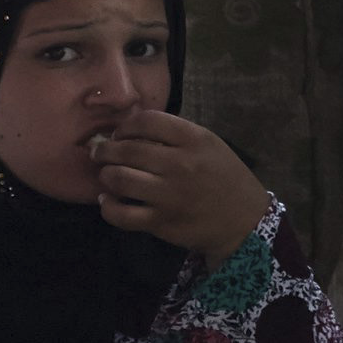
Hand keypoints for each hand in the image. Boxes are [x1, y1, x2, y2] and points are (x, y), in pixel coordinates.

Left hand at [87, 109, 273, 259]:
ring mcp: (168, 195)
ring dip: (106, 175)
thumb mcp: (211, 146)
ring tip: (107, 175)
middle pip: (127, 150)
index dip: (126, 126)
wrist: (243, 220)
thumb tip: (135, 132)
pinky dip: (107, 206)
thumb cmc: (226, 178)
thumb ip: (178, 137)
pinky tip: (107, 200)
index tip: (121, 133)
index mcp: (195, 140)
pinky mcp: (160, 222)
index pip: (148, 121)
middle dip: (106, 150)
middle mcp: (180, 164)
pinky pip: (121, 214)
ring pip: (119, 179)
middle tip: (100, 153)